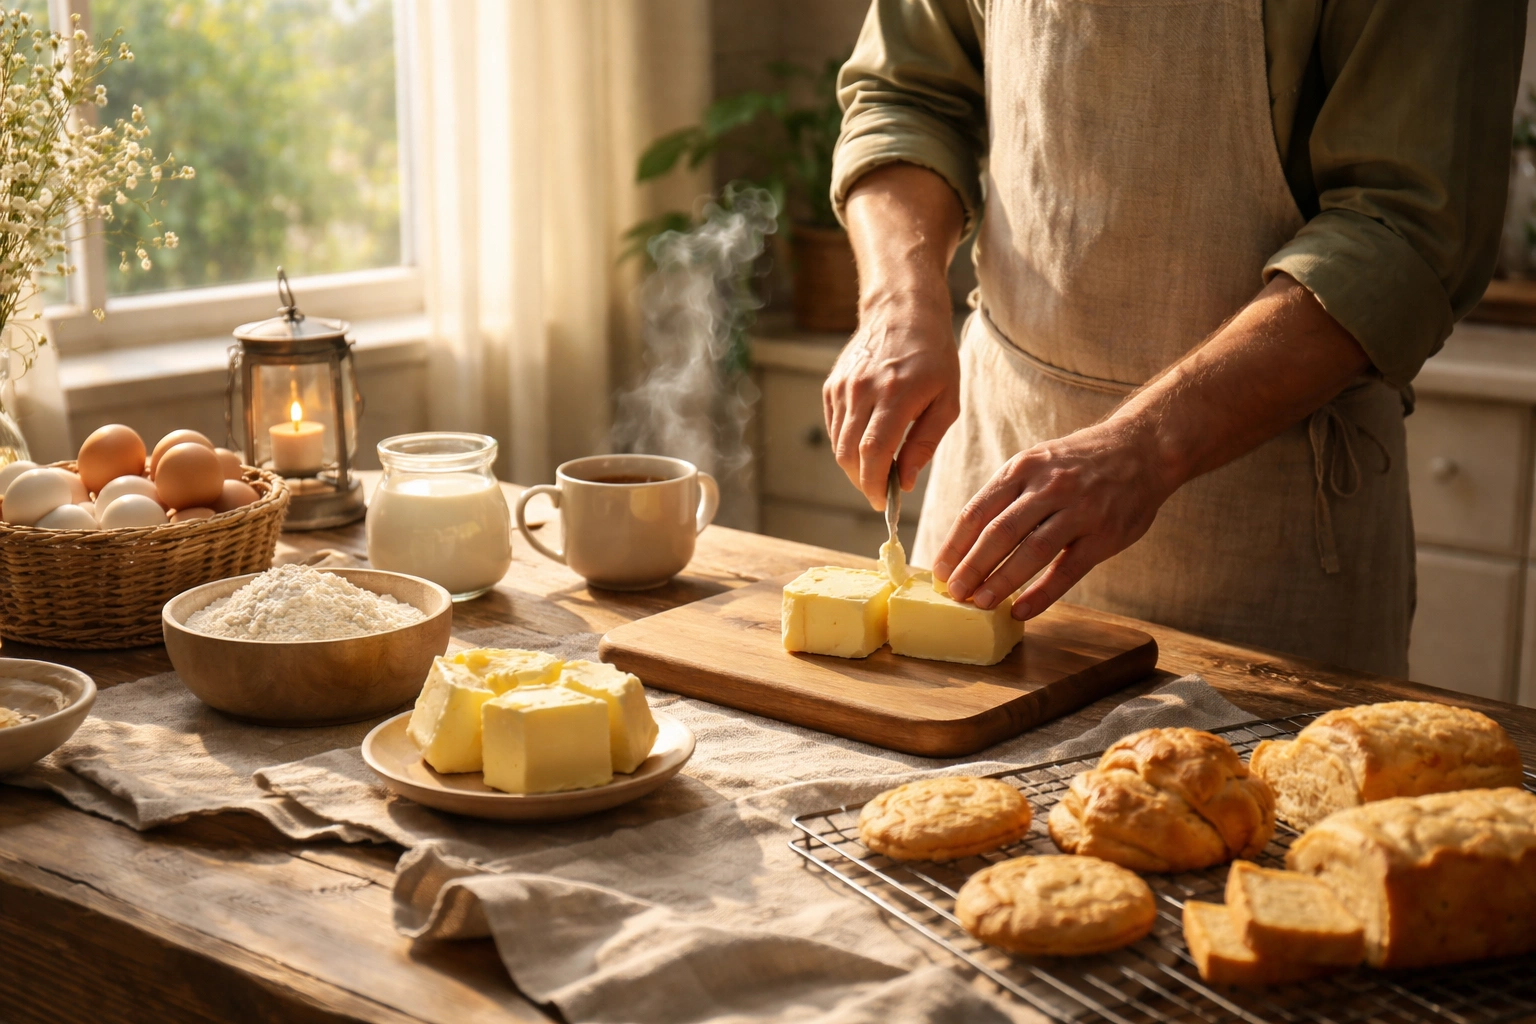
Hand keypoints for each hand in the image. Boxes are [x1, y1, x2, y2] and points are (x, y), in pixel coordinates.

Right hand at [827, 163, 965, 507]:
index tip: (883, 503)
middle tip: (880, 492)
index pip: (873, 452)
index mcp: (896, 394)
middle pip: (848, 453)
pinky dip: (846, 443)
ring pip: (837, 443)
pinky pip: (833, 427)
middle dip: (863, 481)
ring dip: (853, 466)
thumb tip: (906, 482)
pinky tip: (866, 442)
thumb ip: (926, 442)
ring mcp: (843, 386)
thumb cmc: (934, 357)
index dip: (874, 484)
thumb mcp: (947, 399)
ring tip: (876, 469)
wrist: (903, 310)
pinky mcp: (832, 385)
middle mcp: (863, 389)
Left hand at [932, 415, 1178, 618]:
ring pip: (1031, 551)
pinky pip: (1067, 570)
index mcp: (1023, 468)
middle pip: (999, 532)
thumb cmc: (1080, 462)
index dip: (955, 544)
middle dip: (971, 567)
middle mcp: (1048, 487)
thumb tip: (967, 540)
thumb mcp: (1037, 461)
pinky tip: (1021, 611)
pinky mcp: (1104, 535)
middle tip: (953, 593)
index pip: (977, 511)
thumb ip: (1006, 494)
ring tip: (979, 603)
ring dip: (1001, 581)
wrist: (1143, 448)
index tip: (939, 570)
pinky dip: (1041, 594)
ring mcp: (1079, 510)